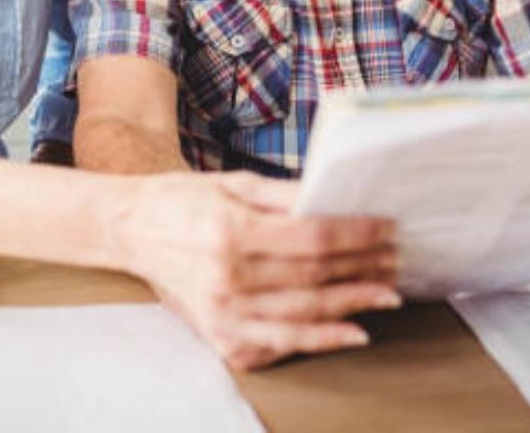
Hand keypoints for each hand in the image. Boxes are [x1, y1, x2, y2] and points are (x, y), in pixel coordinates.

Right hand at [117, 171, 399, 370]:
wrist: (133, 229)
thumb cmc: (184, 201)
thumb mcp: (232, 183)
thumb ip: (284, 193)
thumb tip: (334, 198)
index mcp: (230, 231)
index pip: (312, 237)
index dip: (357, 234)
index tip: (387, 228)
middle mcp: (226, 277)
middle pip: (314, 277)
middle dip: (363, 268)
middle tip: (395, 261)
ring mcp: (221, 313)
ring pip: (304, 314)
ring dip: (353, 304)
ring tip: (386, 294)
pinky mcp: (218, 335)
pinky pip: (279, 345)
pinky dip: (319, 342)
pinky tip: (351, 333)